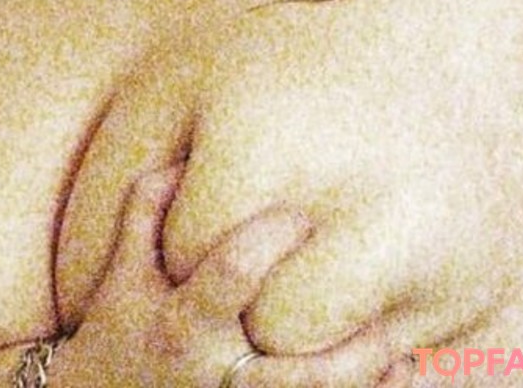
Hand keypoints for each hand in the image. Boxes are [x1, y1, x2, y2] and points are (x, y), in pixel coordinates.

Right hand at [54, 167, 415, 387]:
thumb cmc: (118, 333)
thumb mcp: (122, 270)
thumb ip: (150, 209)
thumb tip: (189, 156)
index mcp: (184, 326)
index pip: (230, 278)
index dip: (266, 242)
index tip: (302, 213)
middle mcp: (217, 377)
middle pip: (296, 371)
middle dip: (348, 338)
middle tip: (383, 293)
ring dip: (368, 381)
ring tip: (405, 343)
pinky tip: (398, 375)